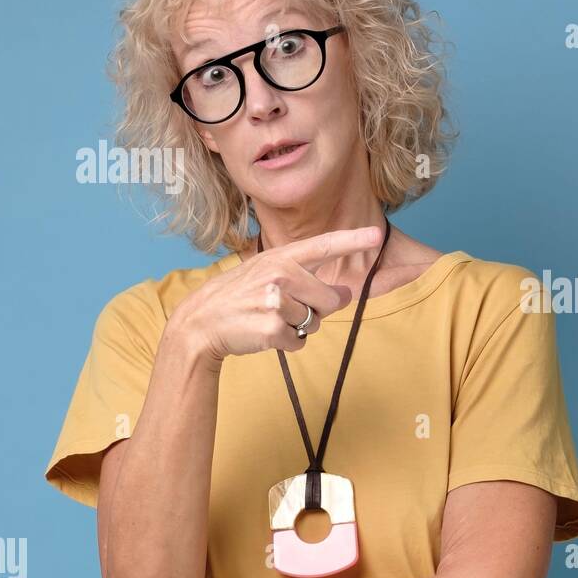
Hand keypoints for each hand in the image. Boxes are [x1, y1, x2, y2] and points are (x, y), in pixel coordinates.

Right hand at [169, 226, 385, 361]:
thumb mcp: (265, 273)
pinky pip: (299, 341)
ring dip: (298, 327)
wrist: (200, 322)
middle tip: (288, 308)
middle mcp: (280, 274)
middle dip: (319, 310)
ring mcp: (276, 301)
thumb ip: (305, 279)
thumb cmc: (239, 297)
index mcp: (281, 257)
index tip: (377, 234)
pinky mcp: (272, 328)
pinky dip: (287, 343)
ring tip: (269, 318)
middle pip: (331, 300)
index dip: (352, 240)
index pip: (323, 245)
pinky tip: (264, 333)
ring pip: (315, 323)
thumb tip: (346, 295)